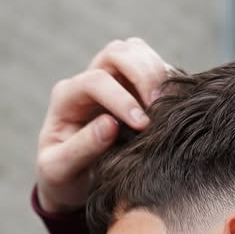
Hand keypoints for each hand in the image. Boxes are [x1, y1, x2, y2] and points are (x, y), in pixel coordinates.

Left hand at [36, 38, 174, 212]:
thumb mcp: (60, 171)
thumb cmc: (63, 177)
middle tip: (158, 108)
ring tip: (167, 106)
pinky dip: (168, 81)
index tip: (142, 125)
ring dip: (157, 72)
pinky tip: (173, 107)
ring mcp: (113, 81)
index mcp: (67, 98)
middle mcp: (89, 82)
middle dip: (143, 73)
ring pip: (137, 51)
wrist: (73, 182)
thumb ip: (81, 148)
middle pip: (117, 52)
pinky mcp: (135, 89)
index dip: (121, 98)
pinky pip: (155, 68)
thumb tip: (110, 124)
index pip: (95, 80)